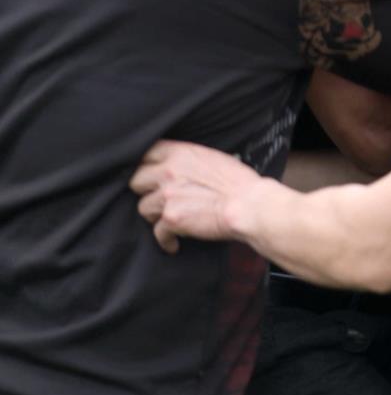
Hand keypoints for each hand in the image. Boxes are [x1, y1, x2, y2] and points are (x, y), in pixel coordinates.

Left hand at [131, 141, 259, 253]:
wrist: (250, 206)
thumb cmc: (240, 183)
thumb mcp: (214, 159)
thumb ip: (189, 161)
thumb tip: (178, 167)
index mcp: (181, 154)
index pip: (146, 152)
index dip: (145, 164)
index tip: (149, 173)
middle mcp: (169, 172)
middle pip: (136, 181)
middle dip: (146, 191)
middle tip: (159, 198)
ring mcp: (167, 196)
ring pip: (143, 207)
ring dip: (156, 215)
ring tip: (170, 219)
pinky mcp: (171, 219)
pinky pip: (157, 232)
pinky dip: (166, 239)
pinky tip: (175, 241)